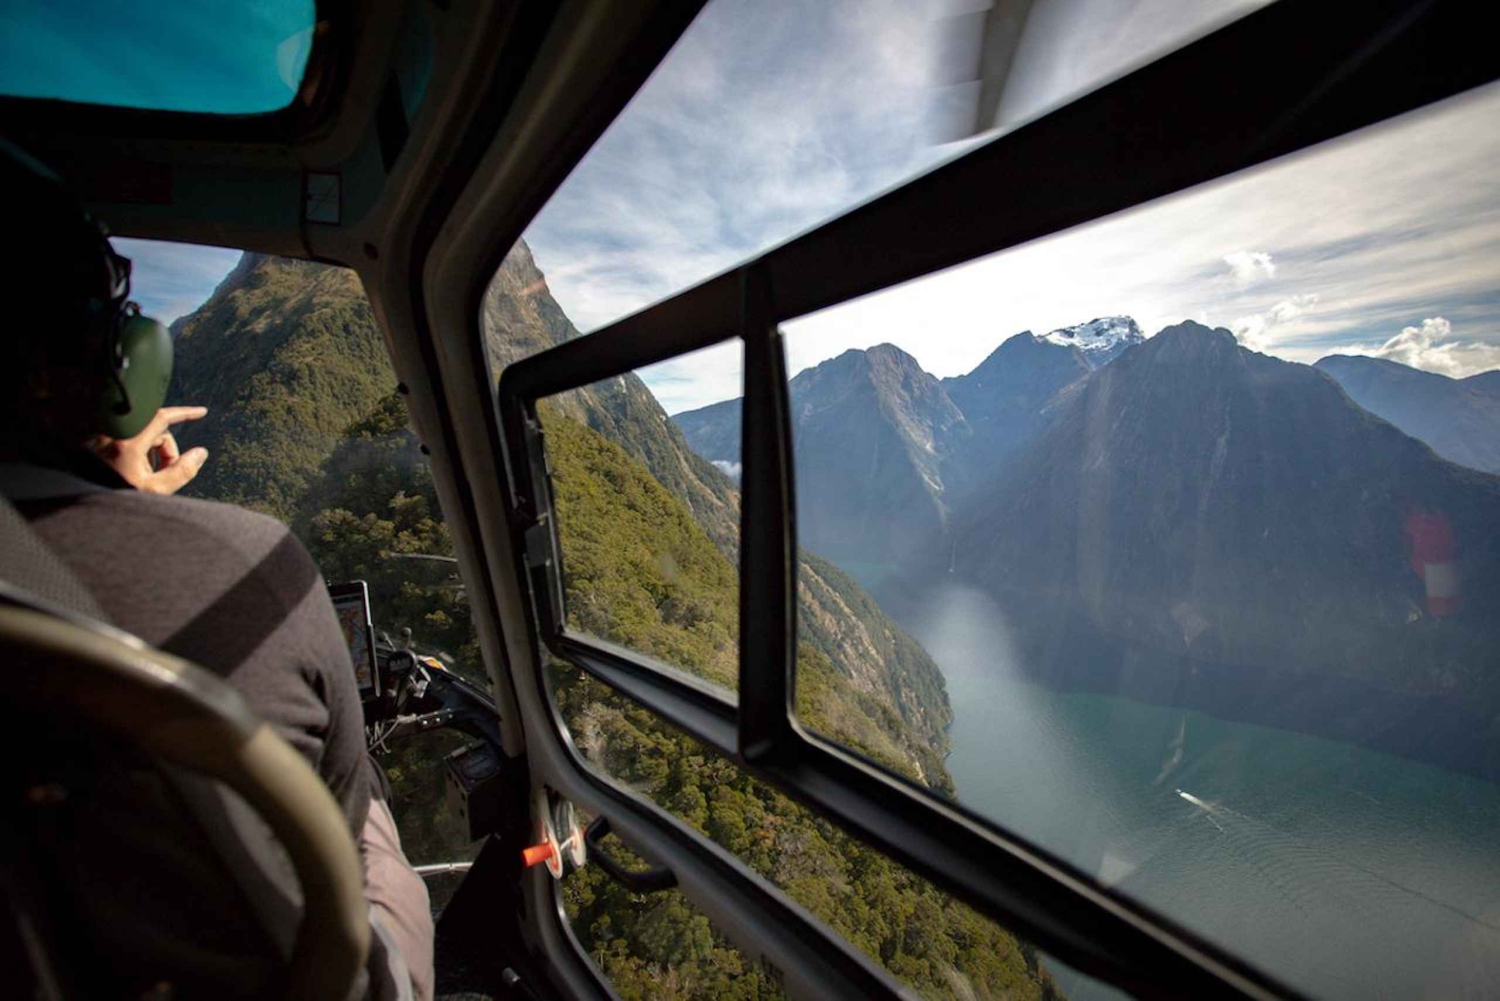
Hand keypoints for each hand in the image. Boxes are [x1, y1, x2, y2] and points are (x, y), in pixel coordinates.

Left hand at [90, 406, 209, 494]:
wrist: (87, 505)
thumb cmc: (117, 498)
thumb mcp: (156, 489)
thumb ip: (182, 471)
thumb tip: (200, 453)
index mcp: (129, 443)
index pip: (162, 417)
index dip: (185, 413)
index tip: (200, 412)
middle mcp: (115, 435)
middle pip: (156, 432)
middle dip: (167, 450)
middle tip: (166, 472)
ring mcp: (106, 439)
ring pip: (144, 436)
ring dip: (153, 453)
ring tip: (148, 475)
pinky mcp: (100, 445)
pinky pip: (129, 440)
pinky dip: (139, 453)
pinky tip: (135, 471)